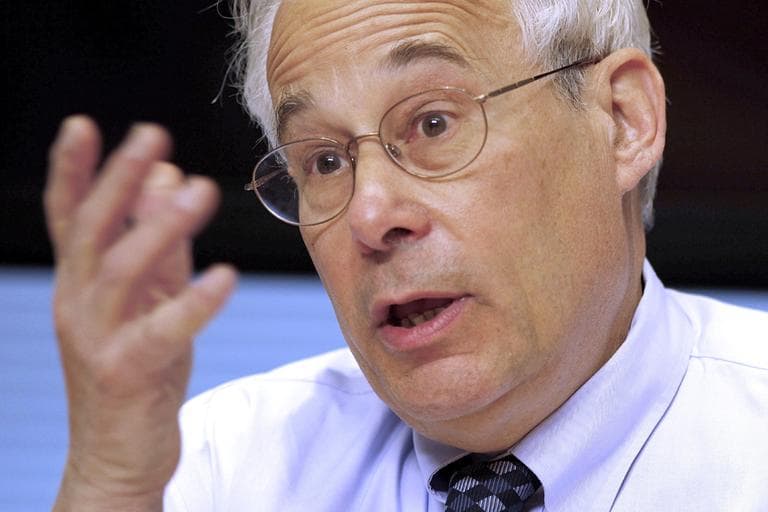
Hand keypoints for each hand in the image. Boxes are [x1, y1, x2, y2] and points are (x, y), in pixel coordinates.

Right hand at [45, 116, 235, 509]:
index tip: (83, 125)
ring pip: (121, 271)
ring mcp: (97, 339)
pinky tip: (225, 276)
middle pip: (91, 230)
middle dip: (119, 179)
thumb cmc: (137, 368)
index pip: (70, 217)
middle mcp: (78, 304)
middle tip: (151, 136)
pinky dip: (194, 302)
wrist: (118, 454)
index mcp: (81, 282)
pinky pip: (161, 332)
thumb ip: (158, 242)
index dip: (72, 171)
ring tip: (199, 191)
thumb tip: (169, 177)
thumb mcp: (147, 298)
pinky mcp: (127, 373)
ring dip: (159, 227)